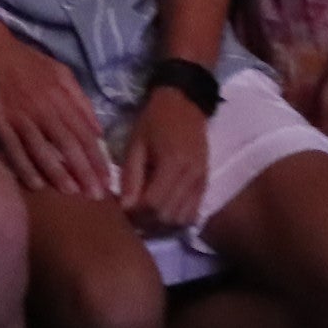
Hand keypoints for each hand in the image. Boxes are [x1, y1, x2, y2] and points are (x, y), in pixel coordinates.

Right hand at [0, 18, 116, 197]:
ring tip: (70, 192)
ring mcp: (19, 115)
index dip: (97, 158)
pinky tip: (36, 183)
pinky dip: (24, 166)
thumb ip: (80, 101)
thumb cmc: (29, 63)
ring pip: (41, 148)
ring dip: (57, 172)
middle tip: (95, 195)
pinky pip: (13, 148)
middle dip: (83, 171)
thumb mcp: (61, 73)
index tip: (107, 180)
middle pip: (67, 144)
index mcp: (60, 96)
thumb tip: (99, 131)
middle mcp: (42, 107)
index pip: (84, 133)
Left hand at [117, 83, 208, 234]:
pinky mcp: (205, 184)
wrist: (185, 104)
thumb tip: (125, 208)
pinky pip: (192, 214)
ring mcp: (201, 182)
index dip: (135, 213)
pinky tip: (163, 210)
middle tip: (131, 215)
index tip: (122, 210)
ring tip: (146, 214)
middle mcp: (191, 176)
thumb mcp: (136, 143)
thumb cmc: (154, 120)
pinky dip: (176, 218)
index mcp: (173, 162)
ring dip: (161, 223)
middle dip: (146, 221)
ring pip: (181, 220)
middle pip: (167, 216)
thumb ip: (131, 176)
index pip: (153, 204)